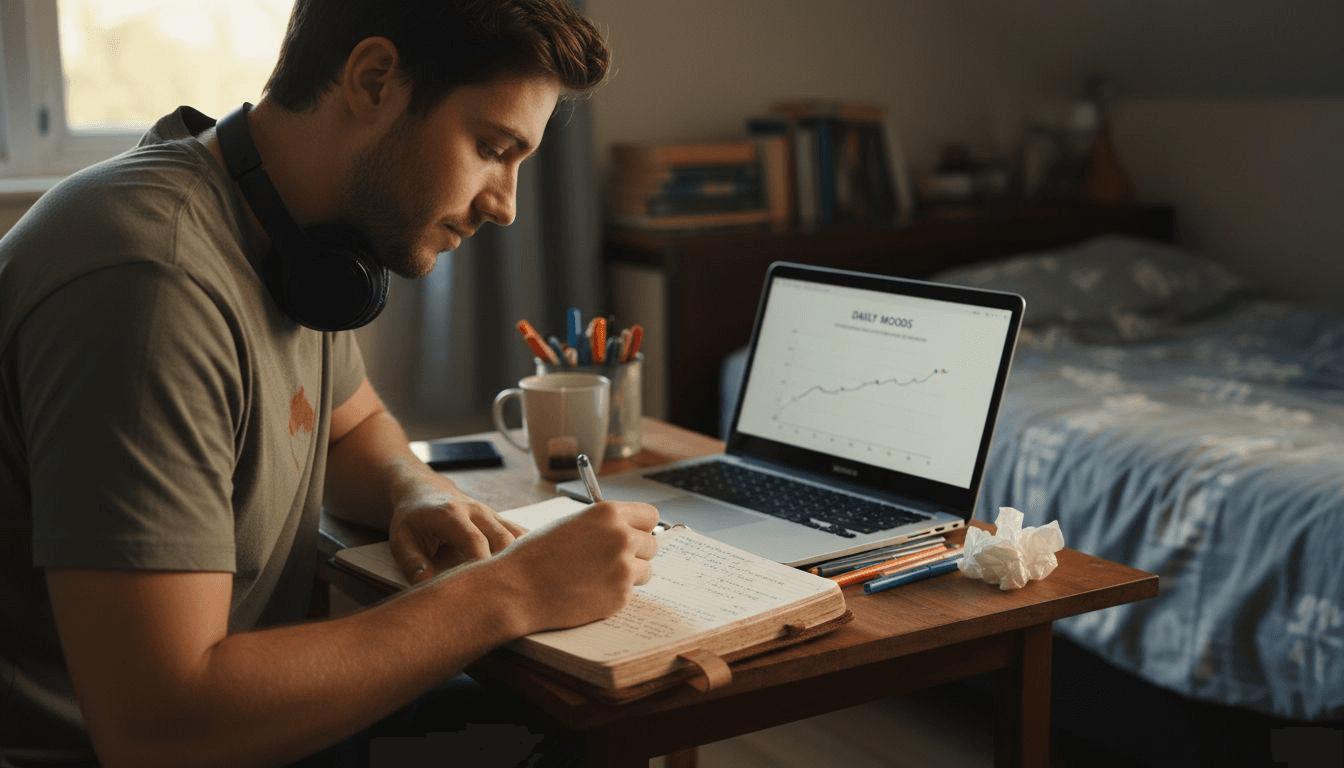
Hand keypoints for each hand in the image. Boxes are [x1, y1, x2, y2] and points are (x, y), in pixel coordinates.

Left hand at [387, 489, 526, 583]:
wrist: (425, 491)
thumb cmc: (412, 519)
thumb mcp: (400, 539)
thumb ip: (412, 563)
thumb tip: (427, 586)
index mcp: (451, 514)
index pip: (474, 540)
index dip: (480, 565)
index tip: (479, 591)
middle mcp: (477, 511)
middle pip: (503, 539)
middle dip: (504, 568)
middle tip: (501, 597)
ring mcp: (492, 515)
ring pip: (519, 537)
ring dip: (520, 562)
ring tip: (518, 590)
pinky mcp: (501, 521)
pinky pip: (523, 536)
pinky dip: (528, 554)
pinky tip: (528, 576)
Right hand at [496, 501, 659, 632]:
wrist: (517, 588)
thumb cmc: (537, 555)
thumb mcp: (572, 525)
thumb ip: (603, 526)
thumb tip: (629, 531)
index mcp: (608, 513)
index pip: (650, 516)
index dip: (641, 527)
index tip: (635, 535)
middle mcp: (621, 537)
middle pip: (652, 544)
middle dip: (637, 553)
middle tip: (614, 561)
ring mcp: (623, 567)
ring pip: (645, 571)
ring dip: (629, 576)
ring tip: (598, 578)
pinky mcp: (620, 595)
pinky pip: (629, 593)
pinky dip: (613, 595)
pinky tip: (588, 592)